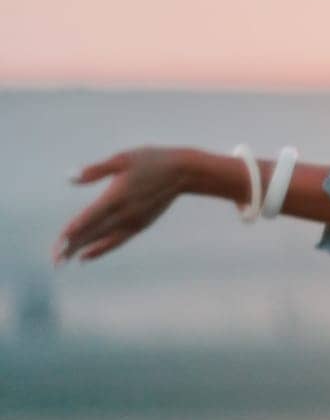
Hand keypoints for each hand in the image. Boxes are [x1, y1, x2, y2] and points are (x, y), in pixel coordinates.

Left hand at [55, 147, 189, 262]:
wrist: (184, 172)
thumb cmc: (151, 160)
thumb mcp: (123, 159)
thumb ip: (96, 170)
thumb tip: (69, 178)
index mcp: (118, 195)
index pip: (90, 217)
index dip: (73, 231)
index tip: (59, 245)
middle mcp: (125, 213)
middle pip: (94, 233)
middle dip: (73, 246)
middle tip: (55, 260)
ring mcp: (133, 221)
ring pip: (103, 239)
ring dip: (82, 250)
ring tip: (63, 260)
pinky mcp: (140, 225)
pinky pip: (116, 241)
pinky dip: (100, 249)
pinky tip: (85, 256)